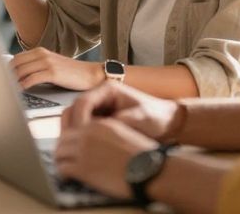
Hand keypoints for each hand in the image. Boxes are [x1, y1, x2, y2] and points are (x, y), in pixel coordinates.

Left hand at [11, 48, 103, 90]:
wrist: (91, 74)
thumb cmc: (70, 73)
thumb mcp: (51, 65)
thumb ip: (36, 66)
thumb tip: (17, 76)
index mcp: (40, 51)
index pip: (16, 58)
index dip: (6, 68)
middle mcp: (42, 54)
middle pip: (16, 63)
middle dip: (7, 74)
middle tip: (1, 84)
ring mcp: (47, 62)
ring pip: (22, 70)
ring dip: (13, 80)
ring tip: (8, 89)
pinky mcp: (53, 72)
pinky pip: (32, 78)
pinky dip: (23, 84)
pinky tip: (21, 90)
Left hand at [54, 118, 157, 198]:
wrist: (150, 169)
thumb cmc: (144, 156)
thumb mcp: (124, 134)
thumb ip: (107, 134)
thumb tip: (98, 143)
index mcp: (99, 124)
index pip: (75, 125)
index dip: (70, 136)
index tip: (69, 144)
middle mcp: (88, 134)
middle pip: (63, 137)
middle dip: (62, 147)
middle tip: (63, 156)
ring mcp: (83, 150)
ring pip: (60, 151)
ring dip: (60, 159)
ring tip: (62, 166)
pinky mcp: (83, 168)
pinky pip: (63, 168)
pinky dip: (62, 172)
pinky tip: (67, 176)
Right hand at [61, 81, 181, 141]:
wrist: (168, 122)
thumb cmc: (157, 117)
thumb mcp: (143, 117)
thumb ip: (125, 120)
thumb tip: (106, 126)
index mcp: (107, 90)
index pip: (83, 102)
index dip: (79, 119)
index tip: (81, 136)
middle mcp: (99, 96)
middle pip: (74, 109)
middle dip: (71, 127)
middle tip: (73, 145)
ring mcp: (98, 108)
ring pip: (75, 118)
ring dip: (73, 133)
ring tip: (77, 150)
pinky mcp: (99, 119)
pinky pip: (83, 127)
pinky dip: (80, 137)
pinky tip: (84, 150)